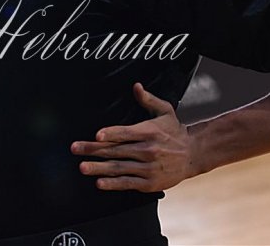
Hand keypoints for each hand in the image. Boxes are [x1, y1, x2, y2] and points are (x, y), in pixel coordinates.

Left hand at [71, 83, 196, 192]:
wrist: (193, 154)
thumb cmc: (175, 131)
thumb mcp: (165, 111)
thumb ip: (148, 100)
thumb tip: (136, 86)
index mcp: (148, 132)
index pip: (125, 133)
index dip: (110, 134)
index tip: (96, 136)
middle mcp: (147, 150)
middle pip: (116, 150)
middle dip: (93, 150)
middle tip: (75, 149)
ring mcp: (147, 167)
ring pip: (119, 167)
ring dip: (99, 168)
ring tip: (83, 167)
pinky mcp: (149, 182)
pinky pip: (127, 183)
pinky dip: (113, 184)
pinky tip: (100, 182)